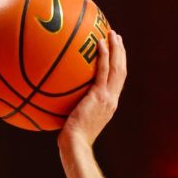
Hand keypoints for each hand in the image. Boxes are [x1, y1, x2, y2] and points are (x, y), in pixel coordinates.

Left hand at [59, 30, 126, 148]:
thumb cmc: (70, 138)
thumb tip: (56, 97)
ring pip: (117, 68)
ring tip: (113, 33)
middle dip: (121, 53)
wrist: (75, 144)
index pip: (116, 82)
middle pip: (121, 71)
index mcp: (108, 105)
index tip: (115, 52)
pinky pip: (104, 71)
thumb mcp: (73, 120)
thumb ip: (71, 106)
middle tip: (117, 37)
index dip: (118, 65)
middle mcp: (112, 100)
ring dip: (117, 49)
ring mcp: (108, 98)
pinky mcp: (100, 96)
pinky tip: (100, 42)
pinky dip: (104, 56)